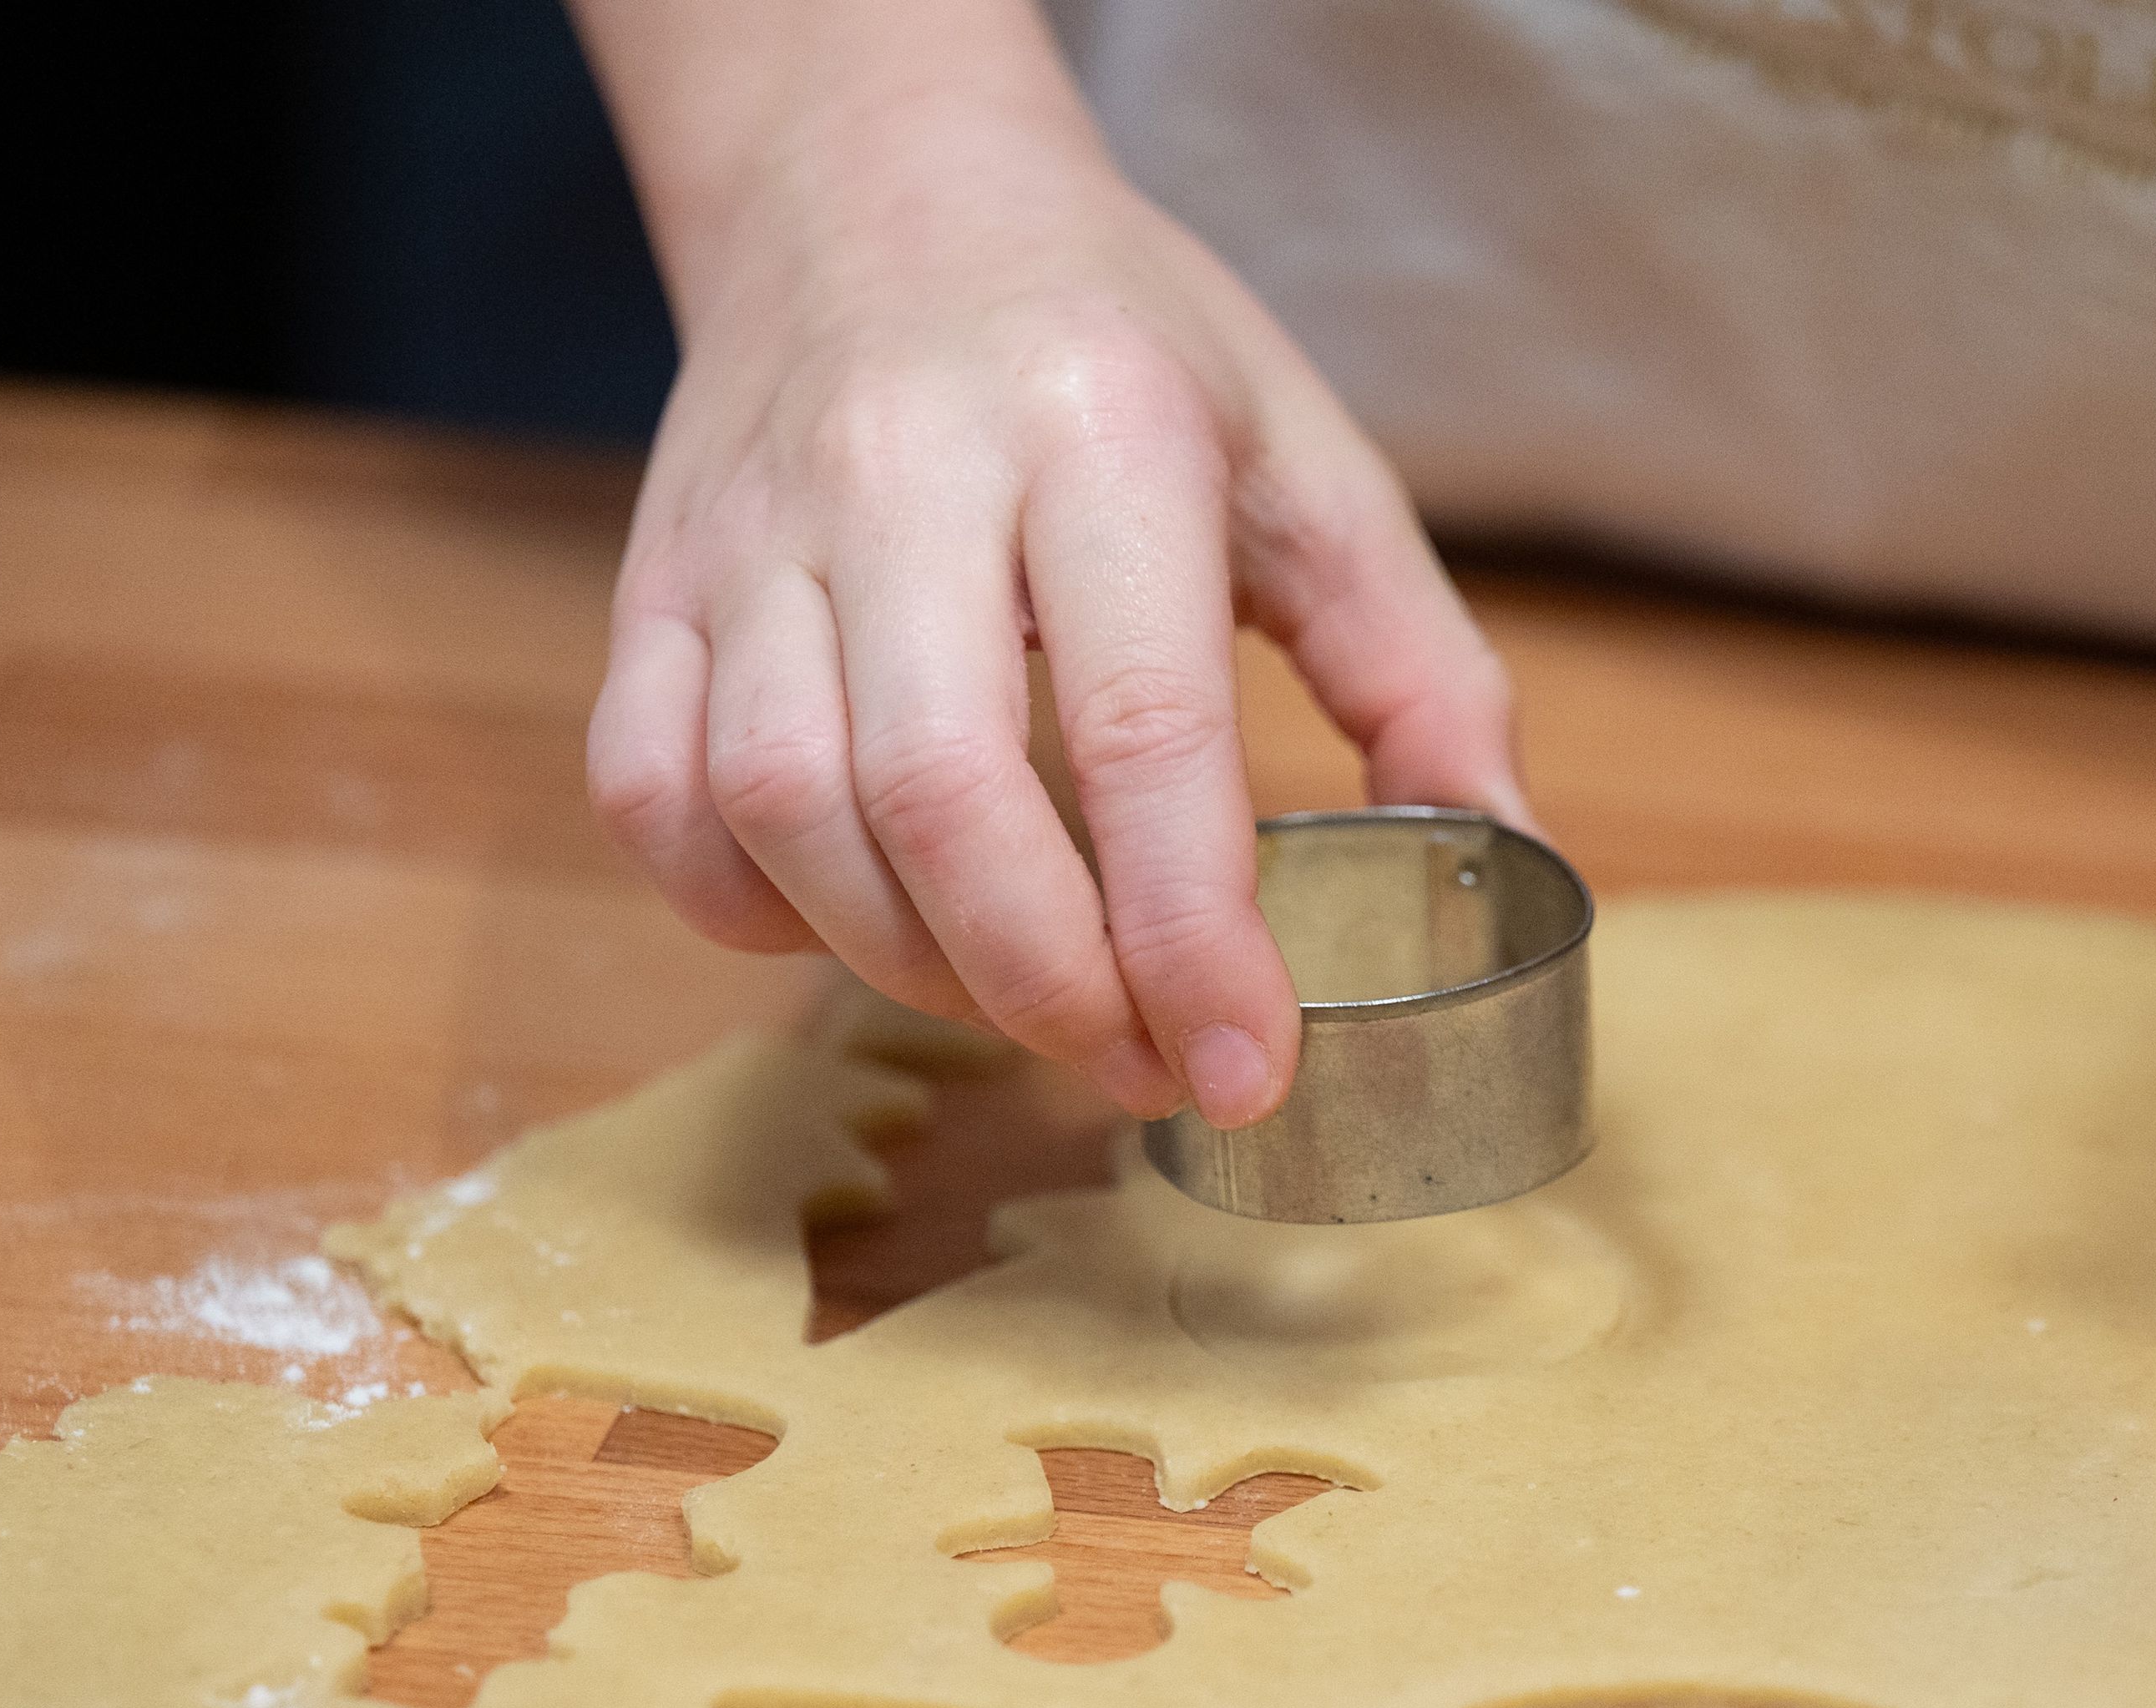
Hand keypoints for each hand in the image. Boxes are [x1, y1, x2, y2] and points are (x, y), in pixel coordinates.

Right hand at [584, 98, 1520, 1124]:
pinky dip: (745, 908)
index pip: (1140, 726)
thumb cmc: (1123, 347)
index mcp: (1104, 430)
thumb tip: (1506, 852)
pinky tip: (860, 923)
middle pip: (935, 793)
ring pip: (780, 808)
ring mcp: (751, 528)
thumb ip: (1421, 666)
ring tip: (1029, 1001)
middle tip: (1139, 1067)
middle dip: (1047, 984)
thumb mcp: (1312, 464)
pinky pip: (651, 794)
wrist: (882, 192)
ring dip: (908, 964)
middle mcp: (905, 469)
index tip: (1245, 1068)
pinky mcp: (649, 580)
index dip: (1189, 933)